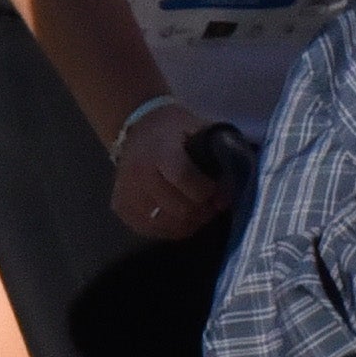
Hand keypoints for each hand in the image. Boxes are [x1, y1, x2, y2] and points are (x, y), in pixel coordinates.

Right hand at [114, 99, 230, 237]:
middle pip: (178, 208)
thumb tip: (233, 183)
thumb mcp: (198, 127)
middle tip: (211, 204)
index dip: (206, 190)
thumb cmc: (173, 128)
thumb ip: (218, 151)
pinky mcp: (121, 208)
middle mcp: (139, 174)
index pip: (184, 179)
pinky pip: (152, 230)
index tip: (216, 189)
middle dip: (201, 209)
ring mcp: (127, 193)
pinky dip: (170, 228)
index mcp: (160, 151)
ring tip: (197, 210)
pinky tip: (179, 215)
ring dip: (189, 222)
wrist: (136, 126)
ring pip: (166, 224)